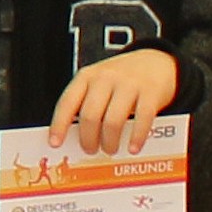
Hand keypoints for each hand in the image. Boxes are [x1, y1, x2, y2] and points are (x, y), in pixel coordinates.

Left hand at [51, 47, 182, 157]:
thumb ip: (86, 103)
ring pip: (113, 120)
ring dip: (110, 141)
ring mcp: (129, 84)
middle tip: (90, 150)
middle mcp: (106, 78)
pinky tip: (133, 147)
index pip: (67, 102)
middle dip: (88, 139)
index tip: (55, 143)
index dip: (59, 125)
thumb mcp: (98, 83)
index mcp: (87, 76)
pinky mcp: (150, 92)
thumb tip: (73, 136)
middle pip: (90, 115)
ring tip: (110, 149)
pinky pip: (141, 119)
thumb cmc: (122, 78)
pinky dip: (136, 137)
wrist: (157, 61)